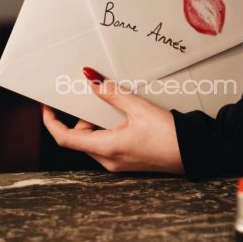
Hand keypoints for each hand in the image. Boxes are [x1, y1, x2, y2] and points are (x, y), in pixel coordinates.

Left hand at [42, 68, 183, 173]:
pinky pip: (107, 145)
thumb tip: (91, 78)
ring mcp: (118, 163)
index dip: (51, 121)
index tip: (47, 105)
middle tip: (93, 98)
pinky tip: (125, 118)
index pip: (65, 138)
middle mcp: (108, 161)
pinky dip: (108, 129)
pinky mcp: (128, 161)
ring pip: (94, 141)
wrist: (195, 154)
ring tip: (116, 107)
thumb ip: (112, 93)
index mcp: (107, 149)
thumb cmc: (171, 135)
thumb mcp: (139, 108)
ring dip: (97, 123)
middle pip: (80, 138)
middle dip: (82, 118)